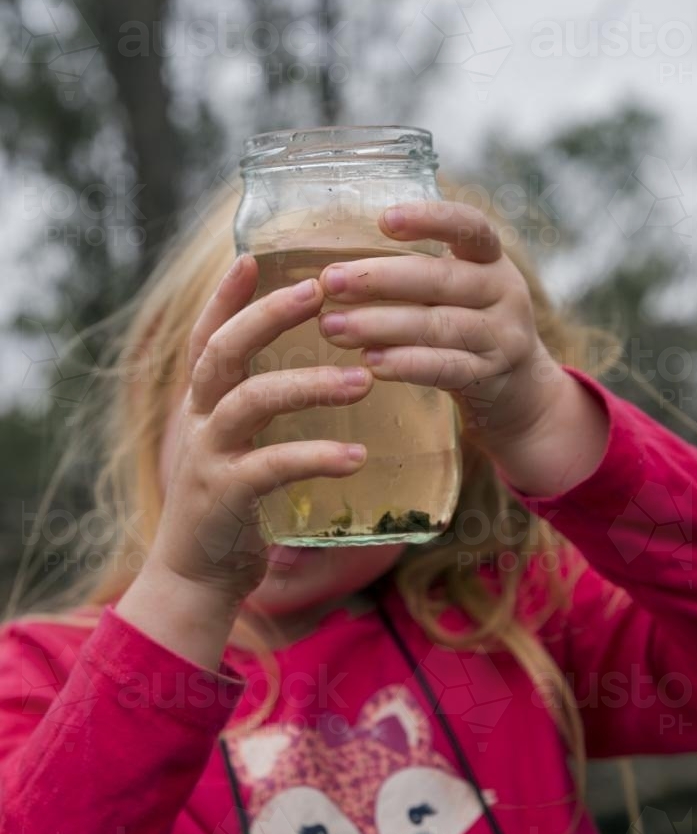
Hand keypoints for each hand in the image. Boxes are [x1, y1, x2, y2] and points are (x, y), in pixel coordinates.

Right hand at [117, 255, 372, 666]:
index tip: (254, 256)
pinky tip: (357, 458)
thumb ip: (260, 410)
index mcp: (205, 404)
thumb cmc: (230, 505)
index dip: (226, 296)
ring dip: (308, 385)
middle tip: (319, 291)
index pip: (208, 336)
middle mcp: (199, 421)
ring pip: (250, 401)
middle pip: (223, 351)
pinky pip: (271, 467)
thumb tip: (315, 371)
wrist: (195, 578)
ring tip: (363, 379)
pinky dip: (315, 458)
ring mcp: (208, 457)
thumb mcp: (238, 446)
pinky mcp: (224, 497)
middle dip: (268, 315)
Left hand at [316, 201, 608, 496]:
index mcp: (491, 258)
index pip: (469, 226)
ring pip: (437, 326)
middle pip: (441, 279)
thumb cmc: (467, 324)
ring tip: (332, 328)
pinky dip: (405, 364)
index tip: (384, 220)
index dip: (430, 219)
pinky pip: (443, 368)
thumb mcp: (458, 290)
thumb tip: (338, 269)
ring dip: (380, 325)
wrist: (518, 389)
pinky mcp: (489, 376)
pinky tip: (370, 361)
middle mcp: (503, 291)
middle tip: (330, 281)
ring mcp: (501, 336)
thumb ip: (417, 274)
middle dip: (380, 279)